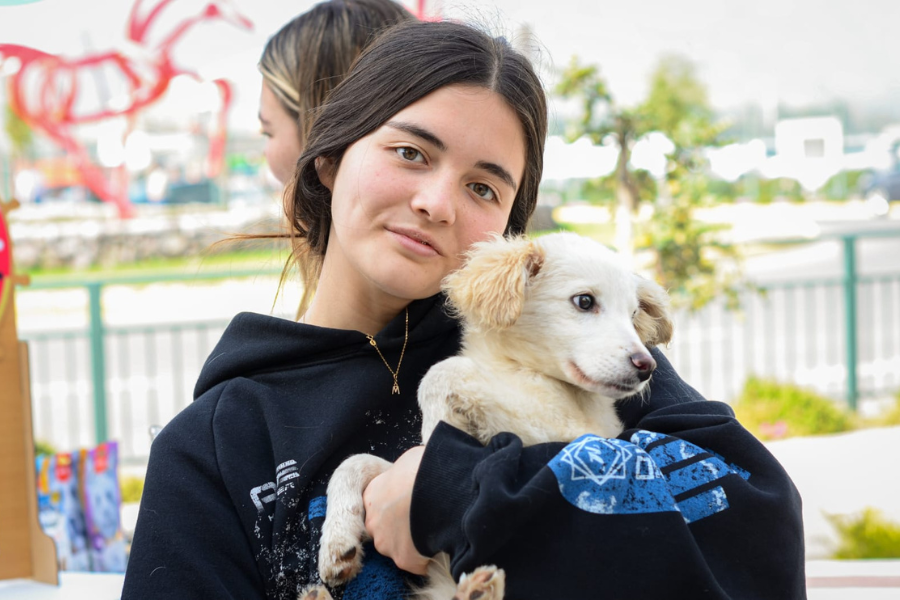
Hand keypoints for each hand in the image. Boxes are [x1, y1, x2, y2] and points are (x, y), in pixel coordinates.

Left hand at [363, 445, 429, 574]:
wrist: (434, 488)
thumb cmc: (422, 468)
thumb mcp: (408, 461)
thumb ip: (403, 476)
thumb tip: (412, 476)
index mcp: (371, 496)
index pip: (380, 508)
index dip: (397, 508)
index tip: (411, 506)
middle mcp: (373, 522)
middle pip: (386, 531)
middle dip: (402, 528)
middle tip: (424, 519)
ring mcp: (386, 543)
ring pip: (399, 549)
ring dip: (414, 544)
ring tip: (434, 531)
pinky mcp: (403, 560)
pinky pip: (417, 563)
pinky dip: (427, 558)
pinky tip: (439, 544)